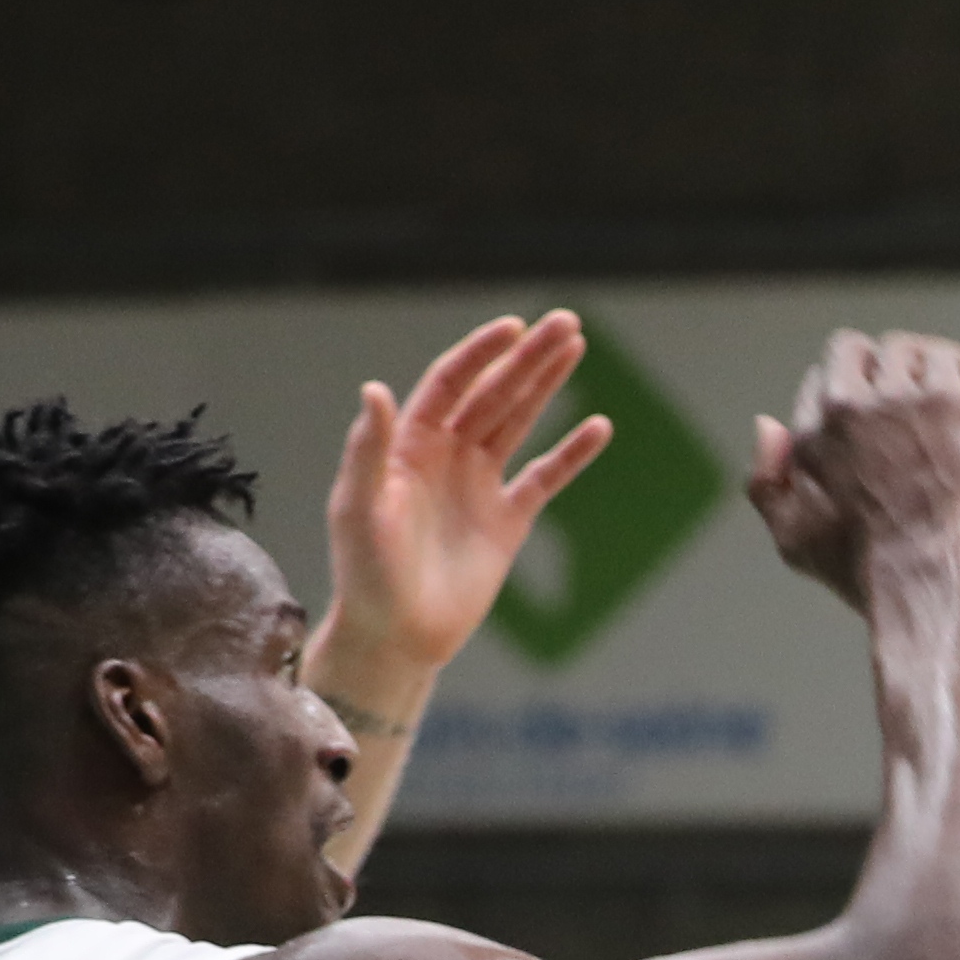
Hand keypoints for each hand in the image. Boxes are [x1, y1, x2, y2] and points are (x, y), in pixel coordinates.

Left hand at [315, 313, 614, 690]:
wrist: (397, 636)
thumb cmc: (366, 574)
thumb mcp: (361, 508)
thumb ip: (370, 450)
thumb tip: (375, 389)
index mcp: (410, 445)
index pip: (450, 384)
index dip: (481, 354)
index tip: (513, 327)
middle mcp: (446, 455)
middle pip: (493, 393)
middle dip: (528, 358)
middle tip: (566, 323)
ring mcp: (479, 485)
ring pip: (519, 421)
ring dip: (547, 385)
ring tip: (576, 346)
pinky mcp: (507, 521)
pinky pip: (544, 477)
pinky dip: (571, 453)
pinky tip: (598, 426)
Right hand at [746, 330, 959, 604]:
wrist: (923, 582)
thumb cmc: (863, 572)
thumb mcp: (791, 538)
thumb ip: (765, 480)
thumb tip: (767, 423)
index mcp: (808, 434)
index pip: (821, 382)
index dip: (849, 400)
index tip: (879, 428)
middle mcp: (845, 406)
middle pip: (852, 350)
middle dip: (877, 369)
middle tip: (910, 404)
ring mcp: (897, 399)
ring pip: (902, 348)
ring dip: (922, 371)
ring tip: (945, 405)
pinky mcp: (944, 401)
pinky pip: (947, 358)